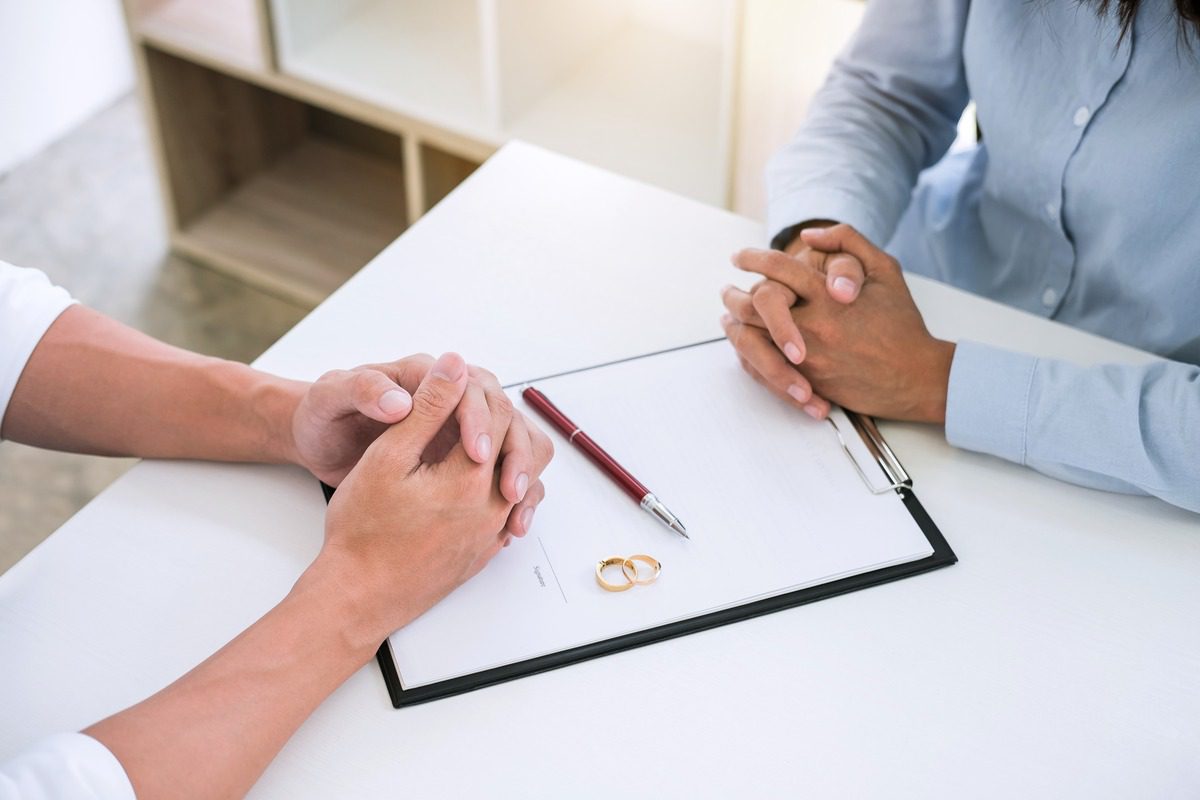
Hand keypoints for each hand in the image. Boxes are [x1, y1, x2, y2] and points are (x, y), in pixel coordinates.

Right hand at [316, 352, 554, 639]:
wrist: (357, 596)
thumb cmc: (363, 530)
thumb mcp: (388, 456)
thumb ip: (428, 407)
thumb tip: (456, 366)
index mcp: (471, 477)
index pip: (500, 415)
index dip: (477, 395)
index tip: (452, 390)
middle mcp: (494, 507)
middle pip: (523, 446)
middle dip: (497, 422)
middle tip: (463, 414)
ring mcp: (492, 534)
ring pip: (525, 482)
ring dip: (505, 456)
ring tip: (470, 445)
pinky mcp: (485, 553)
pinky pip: (512, 513)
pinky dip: (500, 490)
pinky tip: (470, 483)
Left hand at [722, 225, 954, 423]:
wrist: (916, 377)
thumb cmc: (902, 324)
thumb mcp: (885, 270)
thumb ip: (848, 242)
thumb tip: (809, 235)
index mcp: (829, 295)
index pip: (777, 268)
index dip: (752, 258)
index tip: (739, 256)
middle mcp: (814, 325)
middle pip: (754, 304)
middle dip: (733, 295)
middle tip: (726, 290)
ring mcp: (807, 357)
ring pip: (752, 338)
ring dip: (735, 324)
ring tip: (729, 315)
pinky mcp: (807, 381)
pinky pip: (764, 367)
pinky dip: (748, 353)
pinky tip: (745, 341)